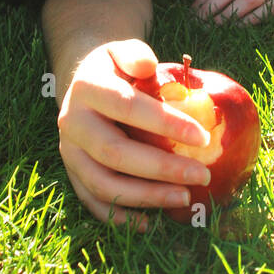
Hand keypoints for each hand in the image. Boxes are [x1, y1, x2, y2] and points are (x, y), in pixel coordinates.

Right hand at [57, 38, 212, 227]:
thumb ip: (134, 54)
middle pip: (115, 153)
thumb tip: (148, 67)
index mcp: (87, 88)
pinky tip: (152, 223)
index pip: (128, 108)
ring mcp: (69, 152)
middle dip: (161, 168)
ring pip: (104, 184)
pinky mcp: (73, 174)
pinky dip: (121, 217)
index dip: (165, 124)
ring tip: (185, 198)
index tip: (203, 137)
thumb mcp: (121, 50)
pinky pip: (94, 202)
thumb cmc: (115, 69)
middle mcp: (72, 123)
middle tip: (201, 175)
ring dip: (146, 197)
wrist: (81, 85)